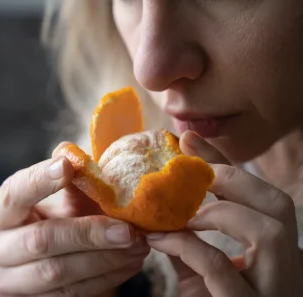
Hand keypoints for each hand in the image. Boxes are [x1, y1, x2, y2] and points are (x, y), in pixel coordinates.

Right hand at [0, 143, 148, 296]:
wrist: (30, 264)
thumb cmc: (48, 222)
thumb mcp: (55, 202)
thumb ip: (70, 182)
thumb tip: (83, 155)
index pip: (14, 193)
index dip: (40, 180)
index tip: (69, 166)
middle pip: (42, 241)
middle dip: (90, 234)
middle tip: (127, 229)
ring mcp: (6, 284)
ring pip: (59, 274)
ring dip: (105, 260)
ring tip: (138, 246)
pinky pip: (72, 294)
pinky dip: (106, 278)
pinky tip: (129, 263)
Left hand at [147, 131, 302, 296]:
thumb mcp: (199, 270)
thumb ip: (189, 238)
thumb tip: (165, 202)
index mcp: (274, 254)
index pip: (261, 196)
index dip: (226, 164)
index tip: (190, 139)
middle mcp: (286, 269)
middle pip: (280, 204)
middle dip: (234, 179)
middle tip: (194, 176)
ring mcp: (274, 292)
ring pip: (270, 231)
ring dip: (218, 213)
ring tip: (184, 214)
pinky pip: (221, 266)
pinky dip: (189, 246)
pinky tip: (162, 241)